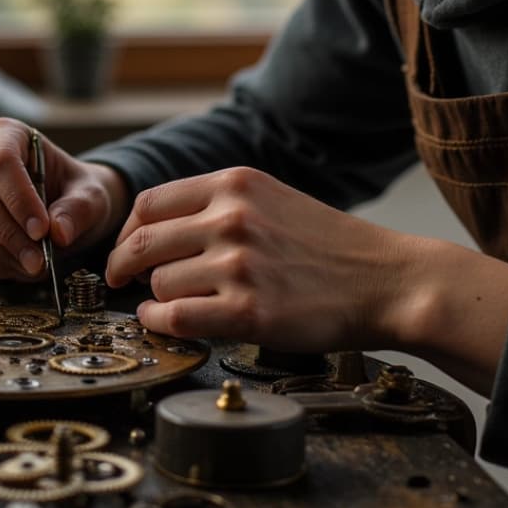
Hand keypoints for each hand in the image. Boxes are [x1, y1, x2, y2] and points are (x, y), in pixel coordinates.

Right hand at [0, 117, 128, 280]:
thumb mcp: (92, 197)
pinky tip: (8, 268)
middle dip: (7, 235)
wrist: (60, 211)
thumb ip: (79, 210)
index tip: (42, 230)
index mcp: (6, 134)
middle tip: (38, 261)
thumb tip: (59, 231)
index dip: (18, 199)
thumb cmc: (73, 194)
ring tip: (28, 267)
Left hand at [106, 166, 422, 352]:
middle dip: (122, 266)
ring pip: (159, 283)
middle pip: (142, 242)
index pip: (149, 203)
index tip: (124, 250)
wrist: (386, 280)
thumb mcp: (271, 199)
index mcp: (234, 184)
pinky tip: (162, 323)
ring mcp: (240, 265)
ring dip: (155, 299)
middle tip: (121, 281)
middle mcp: (232, 218)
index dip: (126, 232)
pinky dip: (158, 324)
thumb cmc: (328, 245)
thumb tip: (155, 229)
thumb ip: (217, 204)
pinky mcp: (249, 311)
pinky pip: (176, 318)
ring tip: (170, 304)